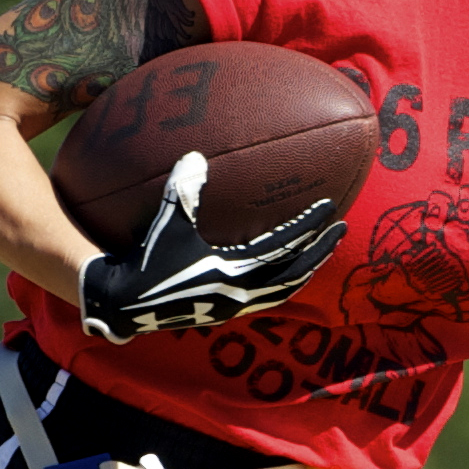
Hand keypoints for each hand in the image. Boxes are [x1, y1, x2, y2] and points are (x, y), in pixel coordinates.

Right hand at [78, 150, 344, 343]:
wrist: (127, 304)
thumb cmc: (147, 261)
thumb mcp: (167, 225)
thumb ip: (184, 191)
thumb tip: (196, 156)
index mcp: (234, 271)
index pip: (283, 246)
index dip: (307, 226)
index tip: (329, 208)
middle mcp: (242, 293)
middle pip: (296, 272)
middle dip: (321, 251)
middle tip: (342, 229)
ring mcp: (238, 306)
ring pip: (287, 289)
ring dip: (308, 269)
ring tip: (323, 251)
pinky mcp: (229, 312)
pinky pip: (271, 298)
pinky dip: (288, 284)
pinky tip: (291, 271)